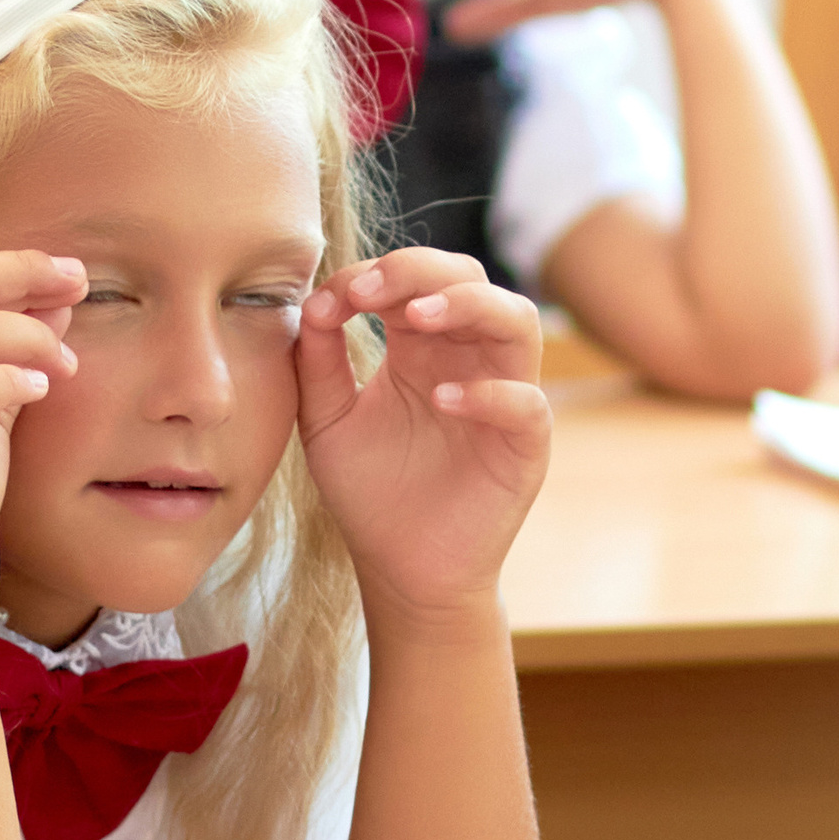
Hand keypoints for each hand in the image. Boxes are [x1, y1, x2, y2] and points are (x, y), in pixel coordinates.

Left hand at [295, 248, 548, 620]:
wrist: (399, 568)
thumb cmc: (369, 491)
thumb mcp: (327, 421)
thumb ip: (317, 362)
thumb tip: (311, 301)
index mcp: (420, 346)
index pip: (412, 281)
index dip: (374, 275)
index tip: (328, 299)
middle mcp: (467, 359)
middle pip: (470, 278)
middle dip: (420, 271)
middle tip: (369, 291)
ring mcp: (503, 397)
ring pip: (517, 320)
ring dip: (469, 306)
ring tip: (418, 316)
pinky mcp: (523, 446)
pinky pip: (527, 404)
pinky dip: (492, 393)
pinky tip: (442, 400)